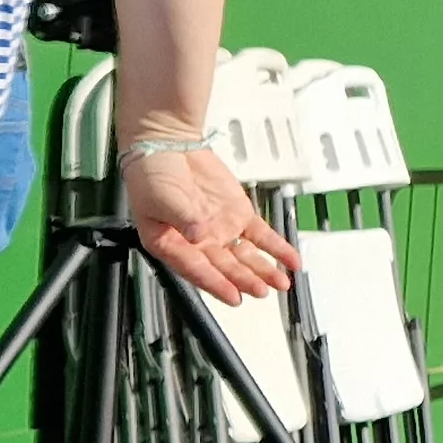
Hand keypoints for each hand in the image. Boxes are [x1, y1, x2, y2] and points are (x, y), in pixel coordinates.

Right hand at [127, 146, 297, 301]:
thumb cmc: (152, 174)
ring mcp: (221, 230)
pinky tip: (290, 260)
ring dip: (263, 270)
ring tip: (280, 284)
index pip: (196, 269)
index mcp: (171, 244)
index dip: (216, 284)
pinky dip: (277, 248)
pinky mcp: (238, 216)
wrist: (169, 147)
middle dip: (244, 281)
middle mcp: (198, 242)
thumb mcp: (160, 198)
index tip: (233, 296)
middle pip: (225, 267)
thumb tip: (198, 233)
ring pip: (246, 257)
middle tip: (260, 291)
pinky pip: (261, 236)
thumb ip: (182, 218)